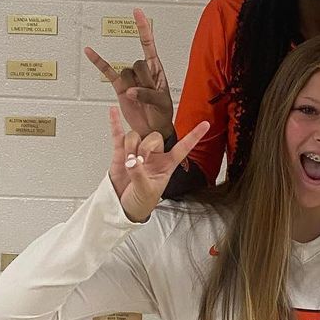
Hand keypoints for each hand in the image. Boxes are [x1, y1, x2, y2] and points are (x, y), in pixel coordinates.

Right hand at [85, 8, 174, 140]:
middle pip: (137, 63)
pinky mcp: (119, 87)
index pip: (148, 44)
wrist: (152, 129)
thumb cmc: (162, 115)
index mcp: (157, 69)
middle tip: (150, 94)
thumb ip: (148, 95)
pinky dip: (98, 62)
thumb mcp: (162, 103)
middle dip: (144, 80)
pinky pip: (107, 72)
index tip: (137, 12)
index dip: (143, 28)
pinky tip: (89, 51)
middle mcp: (142, 71)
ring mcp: (130, 79)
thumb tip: (131, 91)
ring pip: (125, 72)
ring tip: (141, 100)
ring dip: (132, 87)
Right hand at [108, 108, 209, 222]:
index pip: (183, 147)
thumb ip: (140, 175)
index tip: (205, 125)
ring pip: (135, 136)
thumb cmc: (141, 202)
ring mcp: (136, 153)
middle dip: (145, 146)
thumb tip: (133, 161)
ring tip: (128, 162)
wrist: (124, 207)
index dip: (194, 136)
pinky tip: (114, 112)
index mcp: (166, 165)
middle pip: (153, 137)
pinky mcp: (121, 154)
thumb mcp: (145, 191)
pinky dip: (115, 123)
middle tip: (139, 161)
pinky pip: (119, 135)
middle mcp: (154, 156)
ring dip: (131, 146)